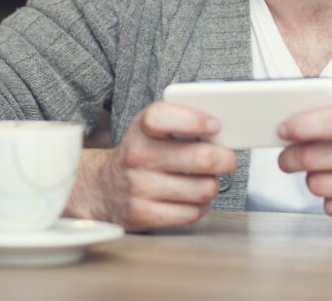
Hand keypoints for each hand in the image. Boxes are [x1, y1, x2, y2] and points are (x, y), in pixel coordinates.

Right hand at [82, 102, 236, 231]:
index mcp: (141, 129)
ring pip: (203, 188)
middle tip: (228, 159)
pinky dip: (200, 206)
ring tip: (205, 179)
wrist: (103, 188)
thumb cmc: (140, 155)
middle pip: (200, 158)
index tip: (215, 125)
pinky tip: (192, 198)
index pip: (161, 117)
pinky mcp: (144, 214)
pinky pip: (192, 213)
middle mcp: (137, 156)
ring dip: (212, 185)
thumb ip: (182, 122)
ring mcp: (139, 187)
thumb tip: (223, 130)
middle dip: (226, 159)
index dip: (193, 120)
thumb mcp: (152, 130)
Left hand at [277, 92, 331, 231]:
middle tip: (287, 155)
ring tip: (325, 171)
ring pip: (319, 185)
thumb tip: (297, 106)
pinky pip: (331, 208)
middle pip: (317, 158)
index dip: (303, 125)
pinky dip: (330, 199)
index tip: (282, 129)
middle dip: (292, 156)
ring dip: (313, 178)